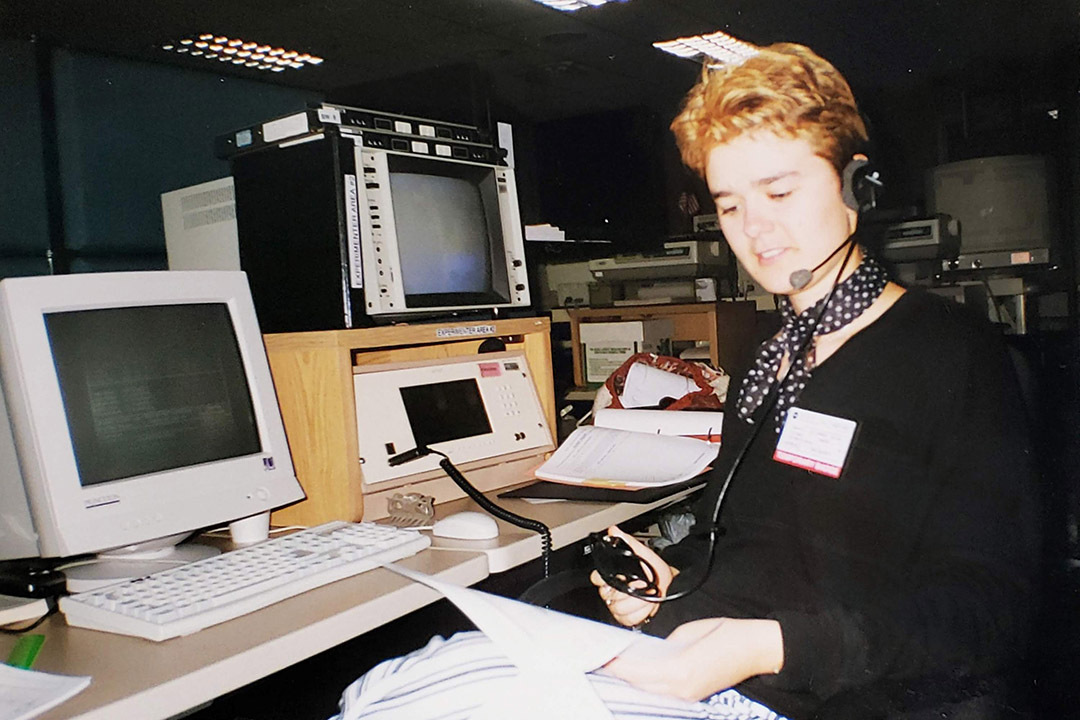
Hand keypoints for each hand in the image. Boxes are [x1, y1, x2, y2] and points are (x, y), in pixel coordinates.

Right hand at [590, 526, 674, 626]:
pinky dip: (640, 613)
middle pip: (608, 596)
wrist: (669, 586)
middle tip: (641, 585)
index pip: (596, 578)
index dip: (604, 580)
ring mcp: (617, 606)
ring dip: (638, 602)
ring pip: (619, 609)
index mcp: (611, 575)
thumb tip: (613, 530)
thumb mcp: (642, 552)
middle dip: (629, 592)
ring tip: (647, 595)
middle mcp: (611, 592)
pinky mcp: (626, 618)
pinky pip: (627, 619)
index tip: (619, 577)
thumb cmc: (654, 570)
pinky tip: (647, 606)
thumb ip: (627, 541)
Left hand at [603, 617, 784, 700]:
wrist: (757, 649)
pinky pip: (665, 691)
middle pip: (640, 685)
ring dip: (634, 680)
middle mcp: (682, 688)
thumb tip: (652, 651)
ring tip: (619, 666)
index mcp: (679, 670)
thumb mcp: (689, 632)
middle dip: (621, 674)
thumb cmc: (728, 635)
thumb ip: (667, 645)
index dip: (618, 666)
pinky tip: (643, 672)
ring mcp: (689, 695)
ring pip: (651, 691)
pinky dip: (650, 683)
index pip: (637, 672)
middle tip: (605, 660)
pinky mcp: (695, 695)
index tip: (603, 656)